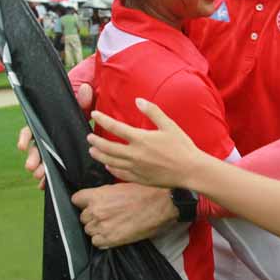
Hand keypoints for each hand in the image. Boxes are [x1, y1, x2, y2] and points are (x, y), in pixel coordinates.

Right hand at [16, 83, 94, 190]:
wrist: (88, 125)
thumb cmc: (80, 114)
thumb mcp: (82, 107)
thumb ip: (84, 100)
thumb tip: (87, 89)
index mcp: (45, 125)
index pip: (30, 130)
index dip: (24, 138)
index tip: (22, 146)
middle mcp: (45, 139)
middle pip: (35, 149)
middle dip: (33, 158)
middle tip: (32, 168)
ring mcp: (50, 151)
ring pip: (41, 161)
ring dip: (39, 169)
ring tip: (39, 177)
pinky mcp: (58, 161)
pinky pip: (50, 170)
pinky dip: (47, 179)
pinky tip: (44, 186)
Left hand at [73, 182, 176, 247]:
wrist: (162, 204)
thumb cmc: (146, 192)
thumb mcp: (121, 186)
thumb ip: (106, 193)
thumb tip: (101, 197)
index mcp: (98, 195)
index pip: (76, 199)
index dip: (83, 202)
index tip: (88, 204)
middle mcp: (97, 211)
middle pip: (83, 217)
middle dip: (92, 217)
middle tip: (106, 215)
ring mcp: (103, 226)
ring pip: (89, 230)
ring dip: (98, 229)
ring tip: (112, 225)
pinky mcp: (112, 239)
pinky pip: (97, 242)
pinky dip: (103, 240)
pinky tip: (114, 234)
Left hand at [87, 98, 203, 188]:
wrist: (190, 171)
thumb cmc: (182, 147)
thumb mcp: (169, 125)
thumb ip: (153, 112)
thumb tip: (138, 100)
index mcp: (141, 139)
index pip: (115, 127)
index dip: (102, 119)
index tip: (94, 115)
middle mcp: (135, 154)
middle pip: (108, 147)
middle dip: (95, 142)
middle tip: (89, 138)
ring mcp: (136, 168)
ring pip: (110, 161)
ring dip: (99, 155)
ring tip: (93, 151)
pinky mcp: (139, 178)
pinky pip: (120, 173)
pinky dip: (111, 168)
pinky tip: (108, 165)